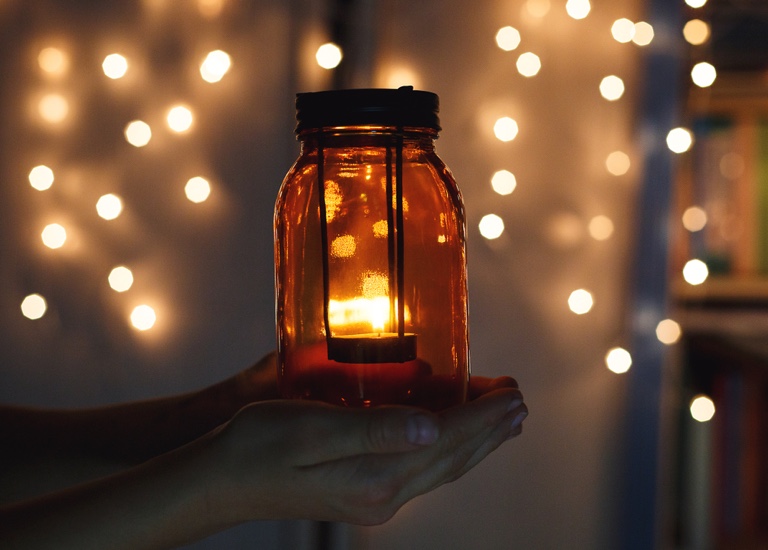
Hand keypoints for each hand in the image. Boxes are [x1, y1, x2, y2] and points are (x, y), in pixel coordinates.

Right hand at [204, 376, 526, 525]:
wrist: (221, 481)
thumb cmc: (259, 443)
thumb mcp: (313, 426)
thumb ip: (376, 428)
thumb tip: (433, 425)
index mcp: (376, 476)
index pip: (446, 440)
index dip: (484, 416)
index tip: (514, 394)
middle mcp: (383, 494)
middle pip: (451, 457)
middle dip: (489, 429)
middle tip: (519, 403)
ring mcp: (374, 498)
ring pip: (440, 466)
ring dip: (474, 441)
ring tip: (501, 421)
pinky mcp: (362, 493)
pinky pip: (421, 469)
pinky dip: (446, 449)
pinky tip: (449, 437)